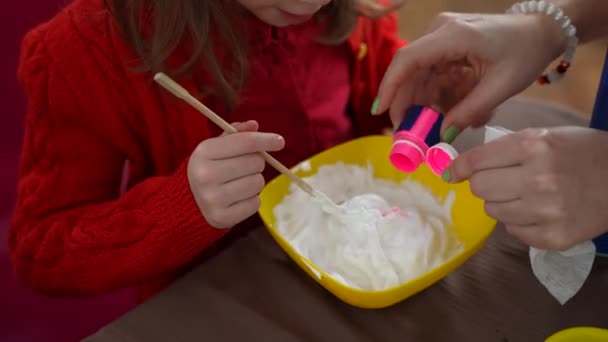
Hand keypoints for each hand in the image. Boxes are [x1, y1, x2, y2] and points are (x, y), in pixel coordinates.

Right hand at [187, 120, 284, 227]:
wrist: (188, 203)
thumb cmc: (208, 169)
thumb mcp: (215, 148)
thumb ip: (235, 135)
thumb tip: (254, 125)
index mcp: (204, 153)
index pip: (244, 142)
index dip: (265, 140)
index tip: (280, 141)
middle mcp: (206, 175)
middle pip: (255, 163)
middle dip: (256, 163)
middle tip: (245, 167)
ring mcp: (213, 199)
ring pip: (258, 183)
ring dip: (254, 182)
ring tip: (239, 183)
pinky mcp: (222, 217)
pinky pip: (255, 203)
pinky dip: (251, 200)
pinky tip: (236, 198)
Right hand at [375, 12, 564, 140]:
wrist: (541, 31)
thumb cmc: (526, 52)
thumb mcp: (501, 87)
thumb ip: (469, 112)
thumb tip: (442, 135)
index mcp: (453, 35)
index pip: (407, 60)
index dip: (390, 87)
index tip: (380, 112)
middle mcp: (440, 32)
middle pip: (409, 71)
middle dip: (406, 104)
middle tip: (408, 134)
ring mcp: (441, 37)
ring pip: (419, 76)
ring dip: (423, 104)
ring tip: (433, 128)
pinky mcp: (445, 46)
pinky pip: (431, 75)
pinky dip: (436, 96)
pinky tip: (448, 113)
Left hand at [445, 127, 607, 249]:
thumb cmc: (582, 152)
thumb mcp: (546, 136)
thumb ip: (504, 149)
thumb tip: (460, 168)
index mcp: (533, 147)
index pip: (477, 161)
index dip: (460, 167)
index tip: (454, 173)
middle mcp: (538, 179)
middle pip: (480, 188)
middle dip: (484, 184)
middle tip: (501, 182)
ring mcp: (547, 211)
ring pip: (493, 212)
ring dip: (501, 203)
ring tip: (525, 195)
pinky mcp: (554, 237)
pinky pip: (513, 232)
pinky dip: (519, 222)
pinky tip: (538, 211)